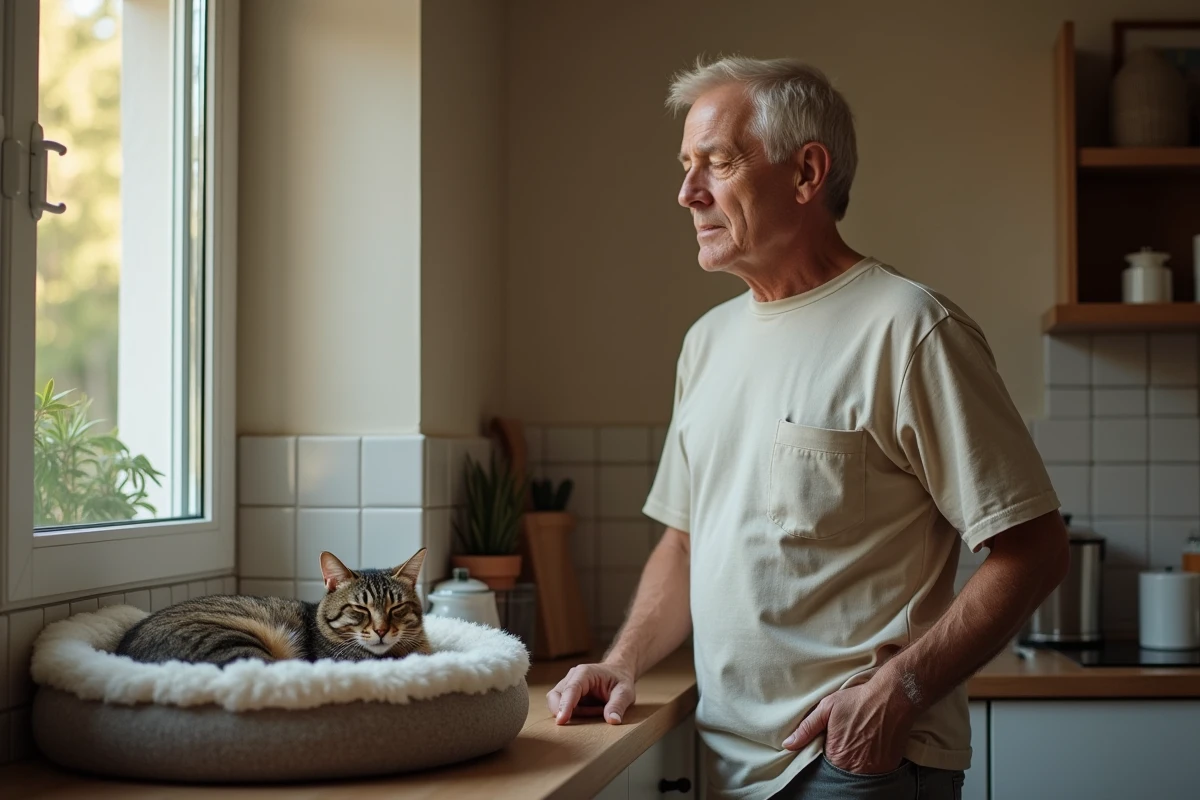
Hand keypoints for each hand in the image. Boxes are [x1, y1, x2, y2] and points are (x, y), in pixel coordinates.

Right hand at [547, 662, 635, 724]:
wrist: (618, 672)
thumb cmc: (620, 680)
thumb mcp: (625, 692)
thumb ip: (618, 705)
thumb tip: (613, 720)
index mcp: (584, 672)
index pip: (570, 689)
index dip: (564, 705)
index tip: (561, 721)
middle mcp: (572, 677)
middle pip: (556, 696)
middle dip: (566, 711)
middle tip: (592, 716)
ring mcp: (568, 685)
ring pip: (558, 703)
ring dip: (574, 713)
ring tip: (598, 710)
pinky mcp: (567, 694)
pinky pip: (563, 707)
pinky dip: (575, 714)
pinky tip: (593, 711)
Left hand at [781, 681, 914, 774]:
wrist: (892, 697)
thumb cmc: (857, 700)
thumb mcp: (827, 708)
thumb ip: (807, 729)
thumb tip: (787, 745)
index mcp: (836, 754)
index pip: (825, 764)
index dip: (827, 753)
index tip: (832, 742)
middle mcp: (855, 766)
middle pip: (842, 769)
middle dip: (842, 758)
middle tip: (847, 740)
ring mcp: (874, 769)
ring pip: (859, 772)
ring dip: (857, 762)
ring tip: (859, 742)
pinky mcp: (889, 766)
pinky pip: (876, 772)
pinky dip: (872, 762)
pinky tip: (872, 746)